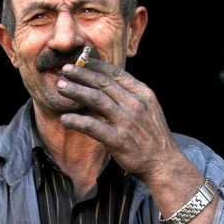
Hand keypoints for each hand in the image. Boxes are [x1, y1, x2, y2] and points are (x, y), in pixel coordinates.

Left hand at [56, 59, 182, 184]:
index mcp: (143, 94)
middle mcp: (135, 104)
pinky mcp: (118, 140)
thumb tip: (106, 86)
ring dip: (76, 91)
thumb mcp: (148, 109)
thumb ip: (129, 97)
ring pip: (96, 99)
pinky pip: (93, 127)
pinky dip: (77, 121)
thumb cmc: (152, 137)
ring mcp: (127, 121)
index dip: (96, 66)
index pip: (116, 73)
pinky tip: (65, 119)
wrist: (163, 163)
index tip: (81, 61)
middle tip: (66, 70)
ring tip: (61, 87)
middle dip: (82, 74)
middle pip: (103, 83)